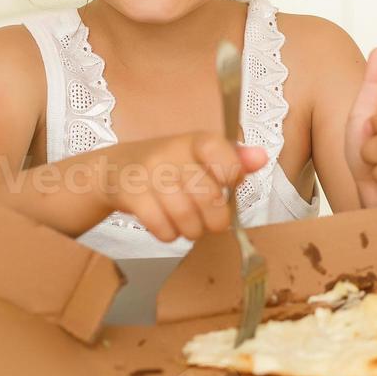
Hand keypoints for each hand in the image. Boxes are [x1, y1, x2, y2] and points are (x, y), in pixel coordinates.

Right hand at [96, 131, 266, 242]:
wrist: (115, 168)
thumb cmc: (169, 165)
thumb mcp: (201, 156)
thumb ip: (234, 159)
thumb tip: (261, 158)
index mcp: (195, 141)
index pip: (219, 151)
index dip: (230, 172)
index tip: (229, 185)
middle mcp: (171, 153)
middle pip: (207, 195)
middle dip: (216, 219)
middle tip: (214, 222)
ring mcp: (148, 173)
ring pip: (185, 215)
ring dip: (193, 230)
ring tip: (192, 226)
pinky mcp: (130, 195)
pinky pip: (161, 227)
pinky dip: (169, 234)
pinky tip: (169, 227)